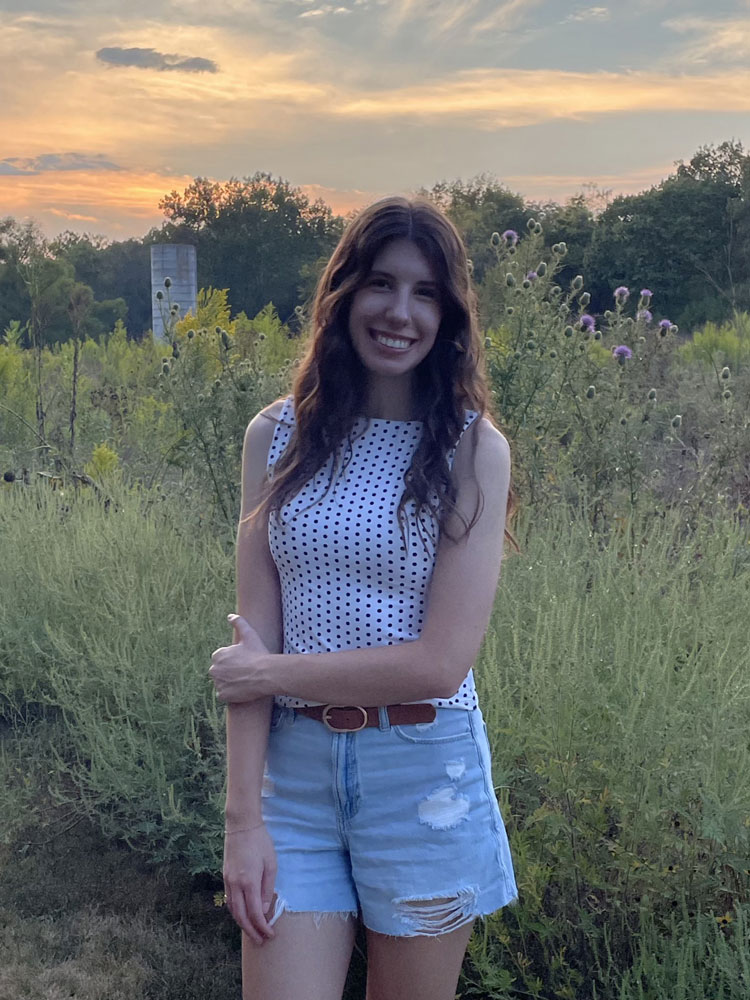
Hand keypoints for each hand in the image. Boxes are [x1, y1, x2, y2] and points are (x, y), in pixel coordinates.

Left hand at [209, 614, 270, 701]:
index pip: (221, 660)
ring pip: (222, 683)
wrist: (266, 674)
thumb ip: (239, 623)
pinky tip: (241, 690)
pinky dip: (230, 694)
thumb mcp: (249, 635)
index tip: (244, 662)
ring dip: (230, 683)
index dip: (233, 661)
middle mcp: (214, 669)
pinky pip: (224, 695)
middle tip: (245, 672)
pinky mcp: (223, 695)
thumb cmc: (258, 654)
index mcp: (218, 655)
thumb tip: (230, 615)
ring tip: (244, 681)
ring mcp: (218, 683)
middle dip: (229, 672)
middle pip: (220, 672)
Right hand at [223, 822, 277, 944]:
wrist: (241, 826)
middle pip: (241, 916)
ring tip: (252, 932)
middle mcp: (236, 885)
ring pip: (233, 910)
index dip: (262, 927)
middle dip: (251, 931)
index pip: (255, 913)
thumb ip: (267, 889)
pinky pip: (229, 900)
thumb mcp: (271, 864)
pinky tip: (242, 915)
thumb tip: (264, 909)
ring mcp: (228, 881)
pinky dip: (236, 912)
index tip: (270, 934)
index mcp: (249, 882)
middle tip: (260, 940)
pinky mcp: (225, 877)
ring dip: (242, 924)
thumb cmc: (260, 843)